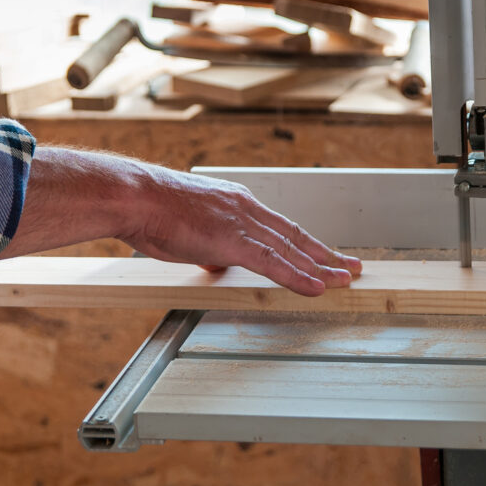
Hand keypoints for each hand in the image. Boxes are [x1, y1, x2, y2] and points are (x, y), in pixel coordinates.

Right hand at [119, 166, 361, 295]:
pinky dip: (297, 276)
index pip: (279, 226)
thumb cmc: (150, 211)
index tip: (324, 255)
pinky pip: (273, 262)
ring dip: (321, 266)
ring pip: (291, 248)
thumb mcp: (186, 229)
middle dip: (325, 254)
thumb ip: (208, 245)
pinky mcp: (231, 240)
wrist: (134, 197)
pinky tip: (317, 288)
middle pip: (294, 236)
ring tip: (345, 280)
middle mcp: (245, 208)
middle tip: (351, 267)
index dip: (305, 244)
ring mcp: (241, 223)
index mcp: (235, 202)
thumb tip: (217, 262)